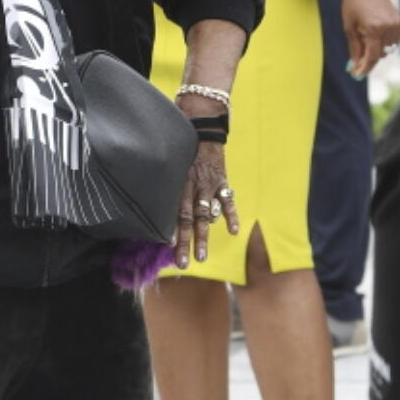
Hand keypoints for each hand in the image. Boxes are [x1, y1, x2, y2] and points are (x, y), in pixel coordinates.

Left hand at [173, 143, 238, 269]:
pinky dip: (231, 216)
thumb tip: (166, 217)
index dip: (173, 229)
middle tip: (183, 263)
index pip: (176, 213)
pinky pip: (228, 202)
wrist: (203, 135)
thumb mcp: (174, 172)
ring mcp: (210, 186)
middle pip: (189, 219)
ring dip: (204, 236)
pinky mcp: (223, 183)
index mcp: (180, 187)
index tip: (169, 247)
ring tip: (202, 257)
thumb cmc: (184, 158)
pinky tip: (233, 231)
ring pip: (207, 215)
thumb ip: (173, 193)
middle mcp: (194, 188)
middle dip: (186, 242)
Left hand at [341, 0, 399, 78]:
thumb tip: (355, 65)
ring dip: (377, 52)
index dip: (365, 67)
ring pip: (388, 49)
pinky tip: (374, 37)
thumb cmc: (353, 3)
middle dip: (369, 60)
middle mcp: (389, 27)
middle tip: (357, 62)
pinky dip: (384, 43)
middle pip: (381, 54)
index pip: (372, 56)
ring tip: (364, 43)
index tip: (357, 74)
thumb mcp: (349, 27)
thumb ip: (354, 48)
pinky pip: (393, 40)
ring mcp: (397, 24)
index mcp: (374, 28)